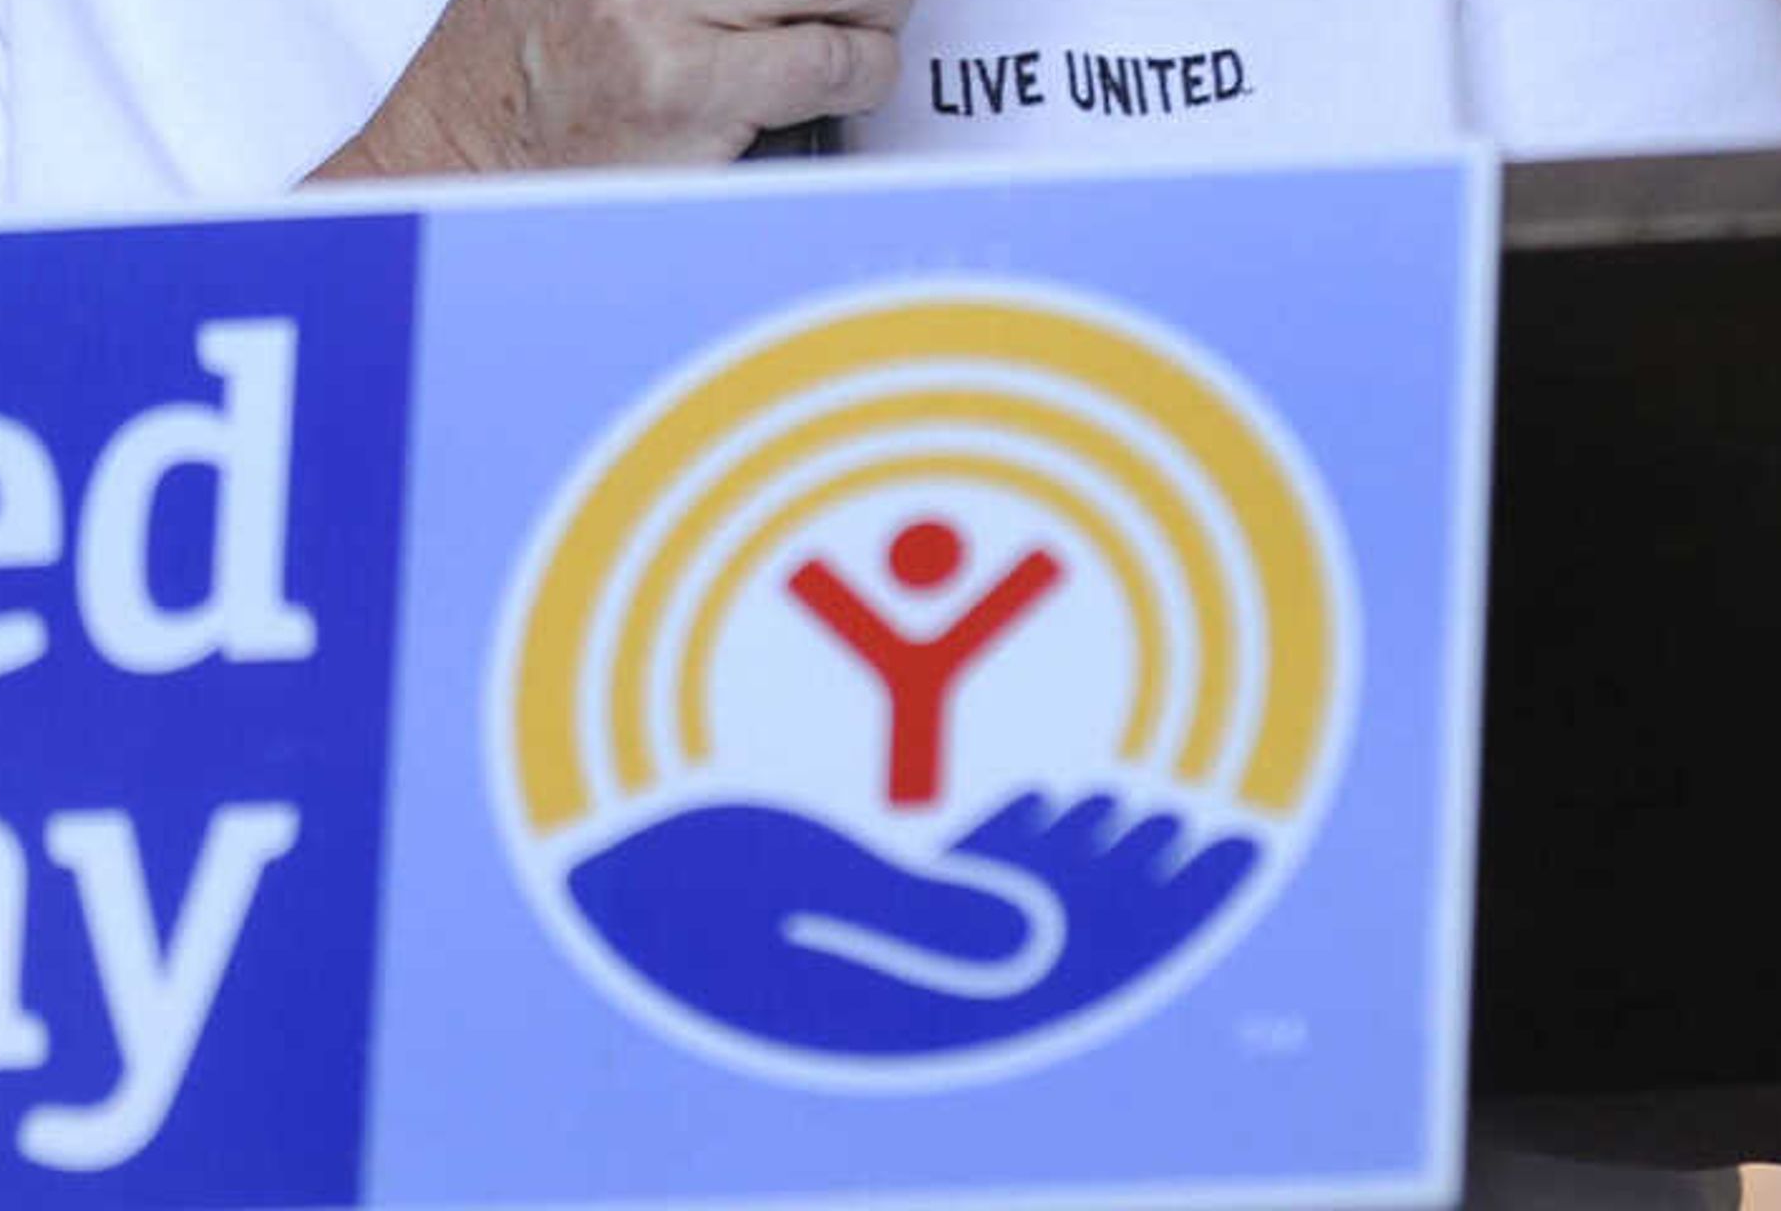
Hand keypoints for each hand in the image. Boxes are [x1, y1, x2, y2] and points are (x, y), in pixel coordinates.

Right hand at [559, 792, 1258, 1057]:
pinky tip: (1048, 802)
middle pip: (1057, 920)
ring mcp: (867, 918)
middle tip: (1216, 824)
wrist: (557, 868)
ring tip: (1150, 814)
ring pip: (1011, 892)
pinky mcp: (827, 881)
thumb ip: (919, 917)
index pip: (1073, 942)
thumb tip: (1046, 947)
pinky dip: (1014, 837)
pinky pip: (948, 867)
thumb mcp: (786, 886)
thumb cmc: (652, 879)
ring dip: (1089, 859)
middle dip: (1140, 877)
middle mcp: (900, 954)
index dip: (1160, 893)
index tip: (1224, 839)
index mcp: (904, 976)